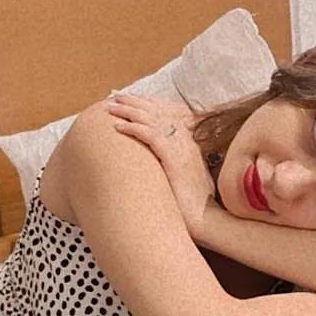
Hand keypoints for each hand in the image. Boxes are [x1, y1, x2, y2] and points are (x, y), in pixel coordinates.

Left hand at [102, 93, 216, 238]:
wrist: (206, 219)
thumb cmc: (192, 206)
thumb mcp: (182, 180)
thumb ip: (170, 167)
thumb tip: (152, 165)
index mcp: (189, 143)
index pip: (167, 114)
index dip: (148, 104)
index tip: (129, 100)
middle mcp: (186, 141)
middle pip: (158, 112)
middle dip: (135, 101)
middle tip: (114, 95)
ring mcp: (181, 148)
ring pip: (151, 119)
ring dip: (128, 110)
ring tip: (110, 106)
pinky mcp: (174, 157)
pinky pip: (149, 135)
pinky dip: (132, 128)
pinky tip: (117, 127)